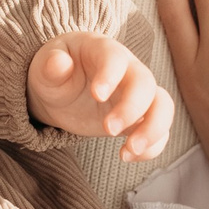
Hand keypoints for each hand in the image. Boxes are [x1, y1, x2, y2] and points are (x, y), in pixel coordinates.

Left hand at [27, 33, 174, 160]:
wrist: (62, 91)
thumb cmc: (55, 73)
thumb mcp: (45, 68)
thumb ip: (51, 67)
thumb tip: (58, 64)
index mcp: (103, 52)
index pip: (116, 58)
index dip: (111, 75)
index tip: (97, 95)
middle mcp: (128, 71)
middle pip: (145, 83)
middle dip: (131, 109)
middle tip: (108, 130)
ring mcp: (138, 95)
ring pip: (163, 106)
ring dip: (153, 130)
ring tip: (128, 151)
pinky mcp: (140, 119)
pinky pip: (160, 131)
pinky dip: (152, 147)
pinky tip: (127, 156)